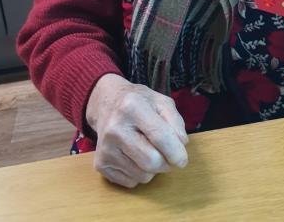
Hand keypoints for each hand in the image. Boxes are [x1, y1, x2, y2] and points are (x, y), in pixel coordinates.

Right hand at [85, 73, 188, 187]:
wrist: (107, 105)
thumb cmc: (139, 103)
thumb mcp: (161, 102)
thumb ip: (175, 121)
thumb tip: (181, 145)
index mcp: (132, 107)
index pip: (159, 136)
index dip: (176, 152)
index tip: (183, 160)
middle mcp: (115, 128)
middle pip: (151, 161)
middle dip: (167, 163)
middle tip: (169, 156)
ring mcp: (105, 148)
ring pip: (142, 175)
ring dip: (154, 169)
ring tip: (150, 151)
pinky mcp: (101, 164)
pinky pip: (131, 182)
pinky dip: (139, 173)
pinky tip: (135, 156)